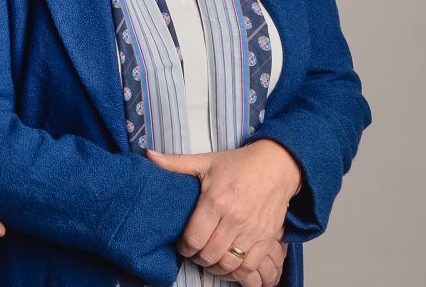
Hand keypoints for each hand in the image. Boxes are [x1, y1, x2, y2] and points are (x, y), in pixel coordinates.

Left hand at [147, 140, 299, 285]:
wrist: (276, 166)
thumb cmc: (240, 164)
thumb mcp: (205, 161)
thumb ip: (176, 163)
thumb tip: (149, 155)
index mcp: (215, 200)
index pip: (194, 238)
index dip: (183, 247)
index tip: (182, 245)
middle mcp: (234, 218)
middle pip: (209, 254)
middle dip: (197, 258)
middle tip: (193, 253)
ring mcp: (252, 231)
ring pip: (229, 264)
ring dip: (215, 267)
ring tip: (209, 259)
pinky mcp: (267, 238)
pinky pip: (250, 266)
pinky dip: (238, 270)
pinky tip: (229, 262)